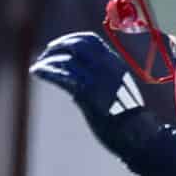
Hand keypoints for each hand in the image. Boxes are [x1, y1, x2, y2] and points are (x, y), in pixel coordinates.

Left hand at [30, 31, 175, 162]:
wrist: (139, 135)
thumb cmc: (128, 120)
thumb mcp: (118, 93)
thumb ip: (99, 84)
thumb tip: (74, 88)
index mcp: (116, 63)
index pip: (91, 40)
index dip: (71, 39)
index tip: (59, 46)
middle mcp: (107, 66)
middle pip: (76, 45)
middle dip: (58, 46)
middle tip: (45, 54)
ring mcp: (97, 78)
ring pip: (67, 59)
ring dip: (48, 60)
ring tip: (37, 67)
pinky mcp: (87, 93)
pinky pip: (62, 76)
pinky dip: (46, 71)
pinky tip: (37, 72)